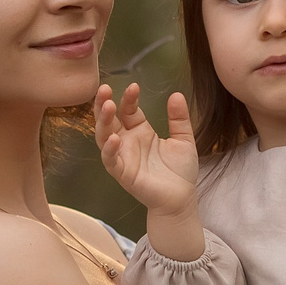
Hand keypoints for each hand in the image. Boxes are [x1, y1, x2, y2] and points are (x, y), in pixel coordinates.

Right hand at [93, 82, 198, 216]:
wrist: (182, 198)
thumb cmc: (180, 171)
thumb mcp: (183, 139)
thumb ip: (179, 118)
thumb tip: (177, 94)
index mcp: (140, 131)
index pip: (128, 110)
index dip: (129, 98)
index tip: (134, 86)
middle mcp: (127, 142)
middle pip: (109, 119)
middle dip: (104, 103)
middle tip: (104, 88)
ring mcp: (123, 157)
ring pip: (104, 136)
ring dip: (102, 121)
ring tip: (106, 106)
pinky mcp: (122, 173)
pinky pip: (110, 160)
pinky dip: (109, 149)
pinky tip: (114, 138)